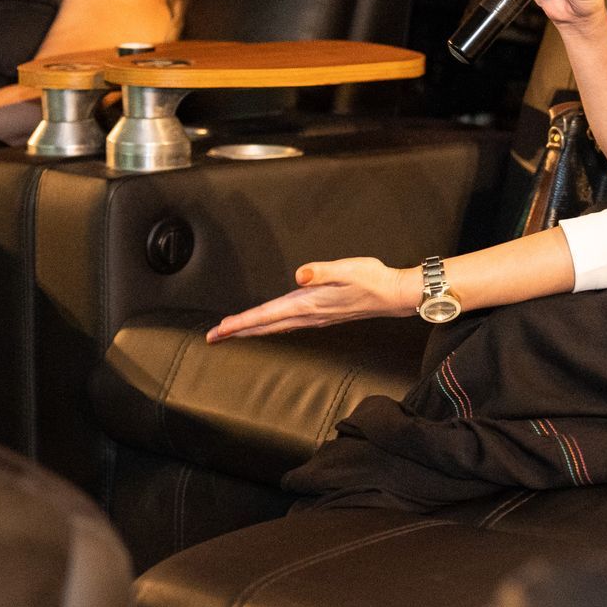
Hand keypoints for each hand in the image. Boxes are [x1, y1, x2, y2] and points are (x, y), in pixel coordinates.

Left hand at [205, 258, 413, 340]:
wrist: (394, 295)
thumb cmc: (372, 280)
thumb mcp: (347, 269)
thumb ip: (322, 271)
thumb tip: (301, 275)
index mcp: (308, 304)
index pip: (266, 316)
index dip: (240, 323)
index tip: (218, 331)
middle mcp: (308, 315)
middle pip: (264, 326)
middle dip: (237, 331)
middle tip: (213, 337)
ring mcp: (315, 318)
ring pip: (274, 327)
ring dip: (252, 330)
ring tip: (233, 332)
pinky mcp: (322, 315)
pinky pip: (287, 325)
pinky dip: (270, 327)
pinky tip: (269, 326)